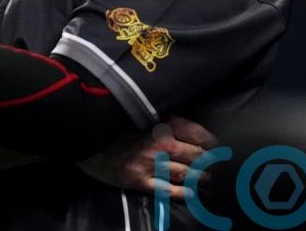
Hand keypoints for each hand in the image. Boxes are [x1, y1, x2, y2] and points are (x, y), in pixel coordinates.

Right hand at [76, 116, 217, 200]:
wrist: (82, 133)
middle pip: (197, 155)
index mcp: (162, 122)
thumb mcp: (140, 111)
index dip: (214, 142)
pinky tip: (192, 194)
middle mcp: (161, 143)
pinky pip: (167, 190)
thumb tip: (188, 123)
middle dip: (212, 163)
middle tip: (223, 167)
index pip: (199, 133)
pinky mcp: (138, 180)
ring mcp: (150, 163)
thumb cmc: (113, 121)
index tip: (223, 147)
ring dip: (202, 178)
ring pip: (186, 173)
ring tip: (210, 179)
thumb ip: (163, 116)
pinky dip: (183, 193)